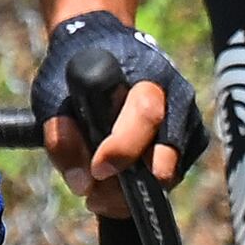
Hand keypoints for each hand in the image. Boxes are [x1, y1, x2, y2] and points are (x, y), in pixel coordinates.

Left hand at [32, 9, 203, 186]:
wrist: (102, 48)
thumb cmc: (73, 72)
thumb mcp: (52, 96)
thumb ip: (60, 136)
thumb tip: (82, 184)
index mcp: (145, 73)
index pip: (144, 114)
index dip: (122, 148)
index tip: (97, 170)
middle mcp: (175, 94)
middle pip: (166, 153)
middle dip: (130, 185)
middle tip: (96, 196)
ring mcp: (188, 117)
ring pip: (170, 173)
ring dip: (132, 194)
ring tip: (98, 193)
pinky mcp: (192, 139)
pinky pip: (173, 177)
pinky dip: (144, 190)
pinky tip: (116, 180)